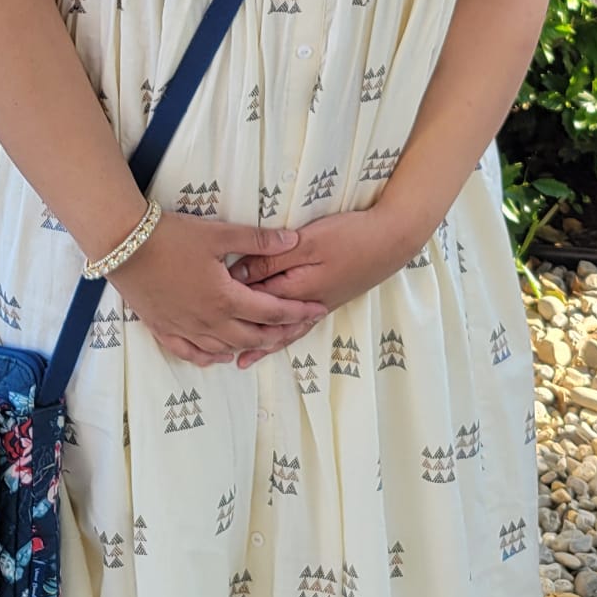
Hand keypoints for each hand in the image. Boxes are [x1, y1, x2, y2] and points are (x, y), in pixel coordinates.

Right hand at [112, 212, 326, 366]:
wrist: (124, 245)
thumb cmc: (172, 236)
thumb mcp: (219, 233)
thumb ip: (257, 241)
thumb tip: (292, 241)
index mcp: (226, 299)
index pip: (272, 312)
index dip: (298, 312)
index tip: (318, 310)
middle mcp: (208, 322)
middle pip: (252, 336)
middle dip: (281, 333)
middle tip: (300, 327)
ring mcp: (185, 329)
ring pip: (224, 349)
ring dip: (249, 346)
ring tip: (267, 339)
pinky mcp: (164, 329)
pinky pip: (192, 353)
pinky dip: (210, 357)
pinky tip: (219, 356)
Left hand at [229, 207, 405, 367]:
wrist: (391, 240)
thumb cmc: (350, 236)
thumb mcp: (309, 241)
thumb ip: (273, 257)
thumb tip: (240, 273)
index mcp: (295, 289)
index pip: (254, 299)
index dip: (230, 297)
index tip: (205, 295)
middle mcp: (306, 305)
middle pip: (267, 322)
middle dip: (241, 330)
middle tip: (213, 342)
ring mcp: (320, 306)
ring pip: (285, 332)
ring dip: (263, 344)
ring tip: (242, 360)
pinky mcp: (331, 300)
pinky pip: (301, 328)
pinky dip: (287, 337)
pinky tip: (284, 338)